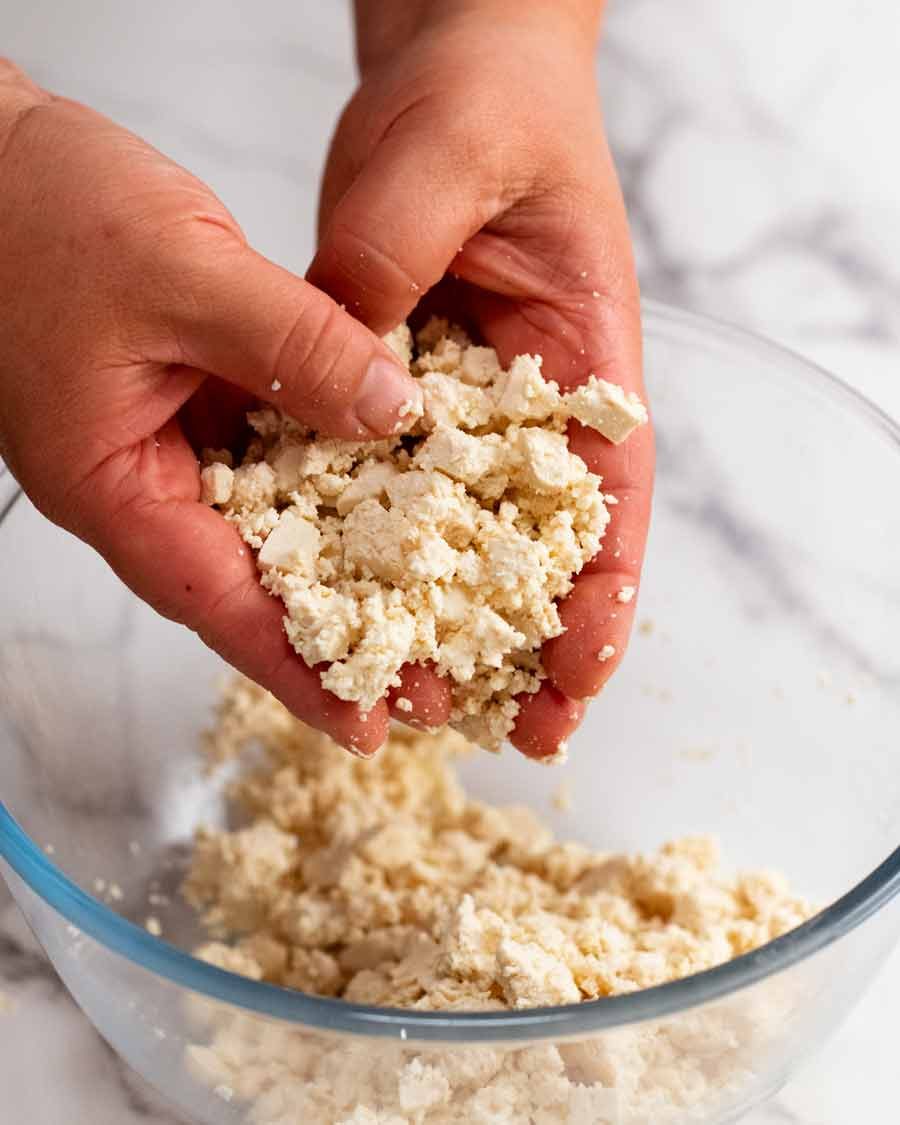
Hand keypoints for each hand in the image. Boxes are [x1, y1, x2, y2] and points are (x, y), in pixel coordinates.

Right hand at [0, 60, 423, 754]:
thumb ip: (297, 347)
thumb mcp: (183, 272)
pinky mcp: (200, 405)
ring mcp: (173, 447)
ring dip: (348, 570)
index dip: (297, 671)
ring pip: (272, 531)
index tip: (369, 723)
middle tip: (432, 683)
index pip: (218, 605)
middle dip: (342, 640)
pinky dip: (334, 482)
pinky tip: (399, 495)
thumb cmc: (44, 211)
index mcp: (116, 486)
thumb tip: (398, 417)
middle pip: (254, 588)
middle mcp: (146, 485)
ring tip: (434, 612)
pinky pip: (276, 461)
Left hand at [309, 4, 654, 758]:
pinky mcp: (406, 395)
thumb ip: (397, 261)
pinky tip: (351, 608)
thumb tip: (351, 376)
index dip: (603, 589)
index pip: (608, 491)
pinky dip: (381, 551)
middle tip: (511, 734)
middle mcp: (533, 398)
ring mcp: (469, 405)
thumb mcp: (446, 160)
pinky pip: (395, 485)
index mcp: (585, 355)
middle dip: (535, 641)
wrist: (455, 73)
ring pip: (469, 531)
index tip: (581, 668)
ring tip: (433, 704)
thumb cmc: (485, 102)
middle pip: (546, 541)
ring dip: (459, 619)